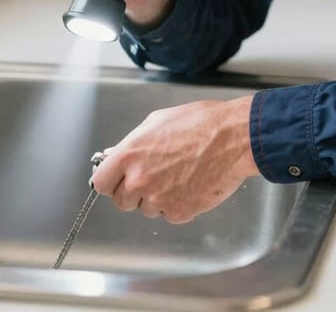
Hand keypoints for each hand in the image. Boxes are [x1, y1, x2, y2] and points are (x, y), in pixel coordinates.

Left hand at [90, 96, 257, 223]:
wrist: (233, 138)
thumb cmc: (200, 123)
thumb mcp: (158, 121)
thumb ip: (133, 141)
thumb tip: (116, 154)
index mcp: (130, 154)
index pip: (101, 182)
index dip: (110, 180)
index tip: (116, 178)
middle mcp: (140, 179)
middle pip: (120, 200)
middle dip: (132, 190)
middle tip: (152, 175)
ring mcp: (159, 199)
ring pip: (145, 208)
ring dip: (155, 197)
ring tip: (176, 175)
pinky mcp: (179, 212)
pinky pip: (167, 214)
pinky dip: (175, 203)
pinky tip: (188, 183)